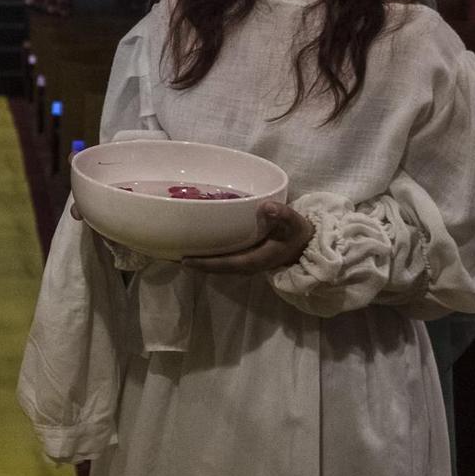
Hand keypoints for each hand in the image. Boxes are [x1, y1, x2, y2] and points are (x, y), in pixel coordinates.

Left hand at [183, 201, 314, 274]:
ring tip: (173, 253)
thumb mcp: (294, 223)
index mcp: (255, 259)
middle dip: (194, 264)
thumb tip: (267, 207)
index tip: (184, 260)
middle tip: (168, 255)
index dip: (205, 263)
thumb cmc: (297, 233)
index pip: (225, 264)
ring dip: (197, 261)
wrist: (306, 246)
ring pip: (216, 265)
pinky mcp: (244, 258)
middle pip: (215, 268)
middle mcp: (246, 265)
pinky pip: (221, 260)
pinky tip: (193, 248)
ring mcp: (244, 263)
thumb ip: (282, 215)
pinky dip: (206, 257)